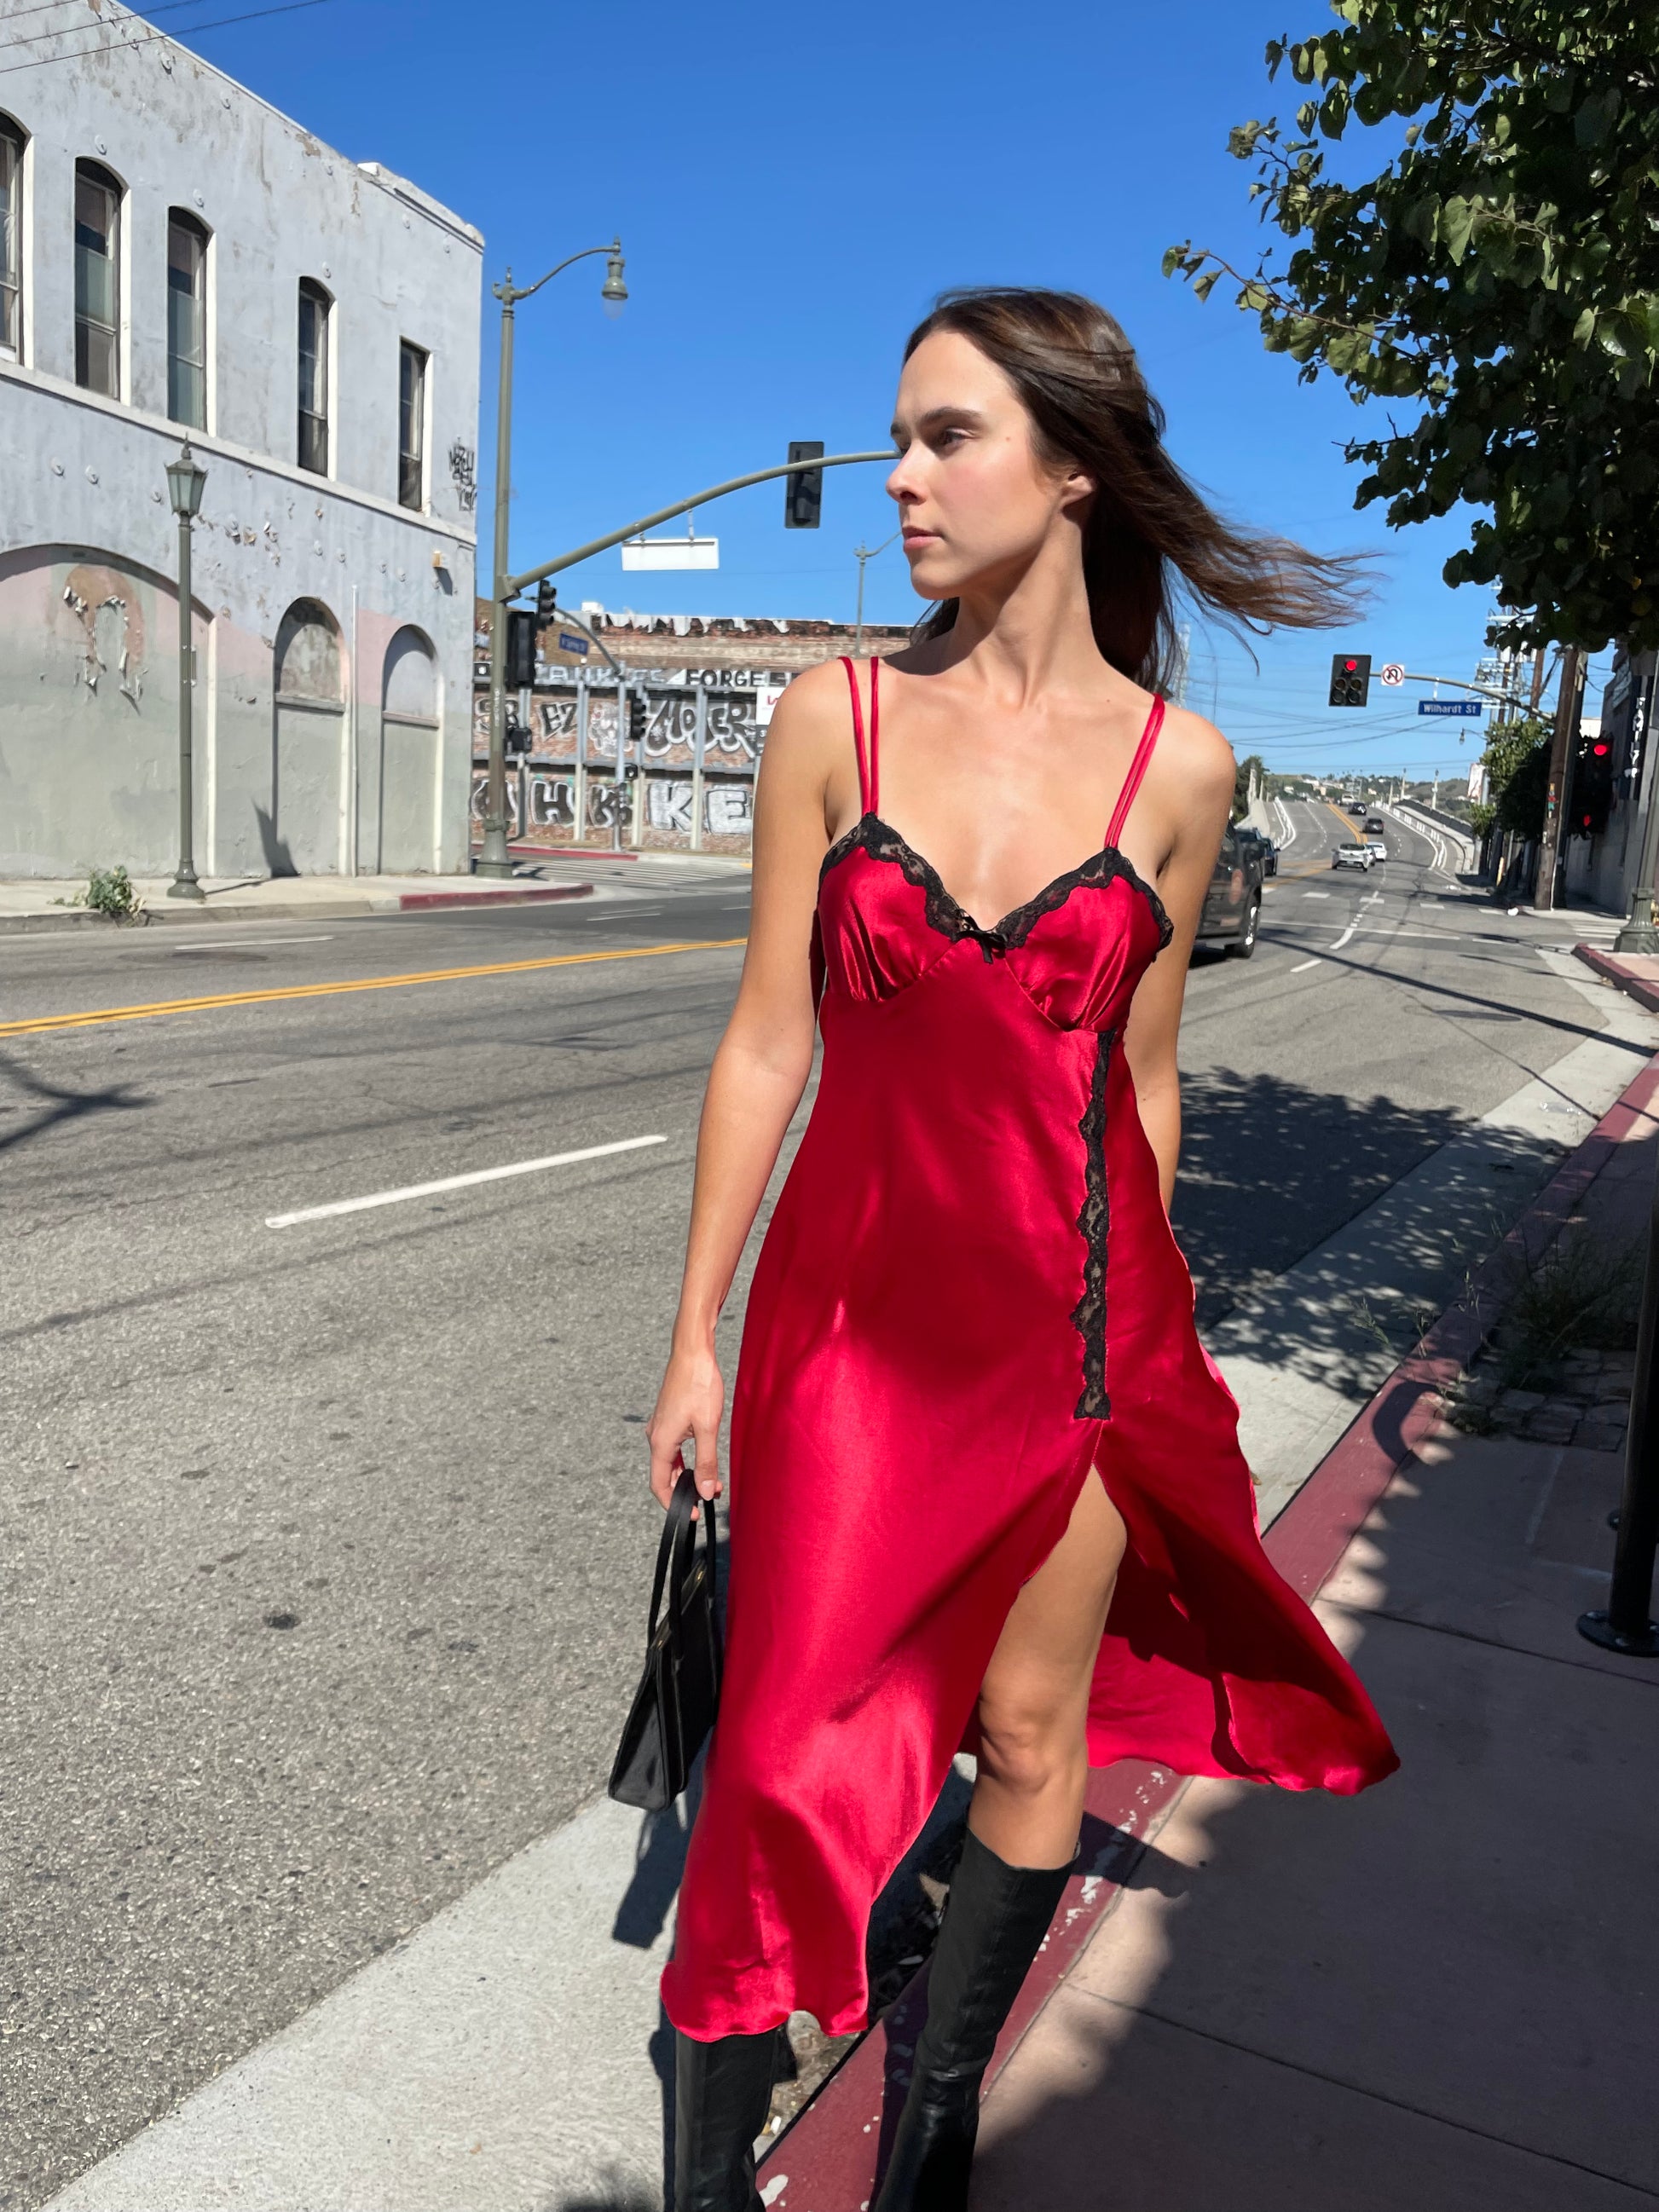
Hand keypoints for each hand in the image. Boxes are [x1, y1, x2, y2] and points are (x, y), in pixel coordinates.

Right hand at [648, 1340, 723, 1507]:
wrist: (692, 1352)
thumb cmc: (699, 1385)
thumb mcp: (707, 1427)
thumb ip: (707, 1462)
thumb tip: (707, 1492)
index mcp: (661, 1441)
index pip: (660, 1485)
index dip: (673, 1503)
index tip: (691, 1514)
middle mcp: (656, 1436)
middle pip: (664, 1475)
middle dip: (685, 1490)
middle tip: (709, 1497)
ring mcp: (661, 1426)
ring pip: (670, 1461)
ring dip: (688, 1475)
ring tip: (712, 1482)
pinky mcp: (668, 1418)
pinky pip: (673, 1448)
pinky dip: (686, 1460)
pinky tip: (703, 1460)